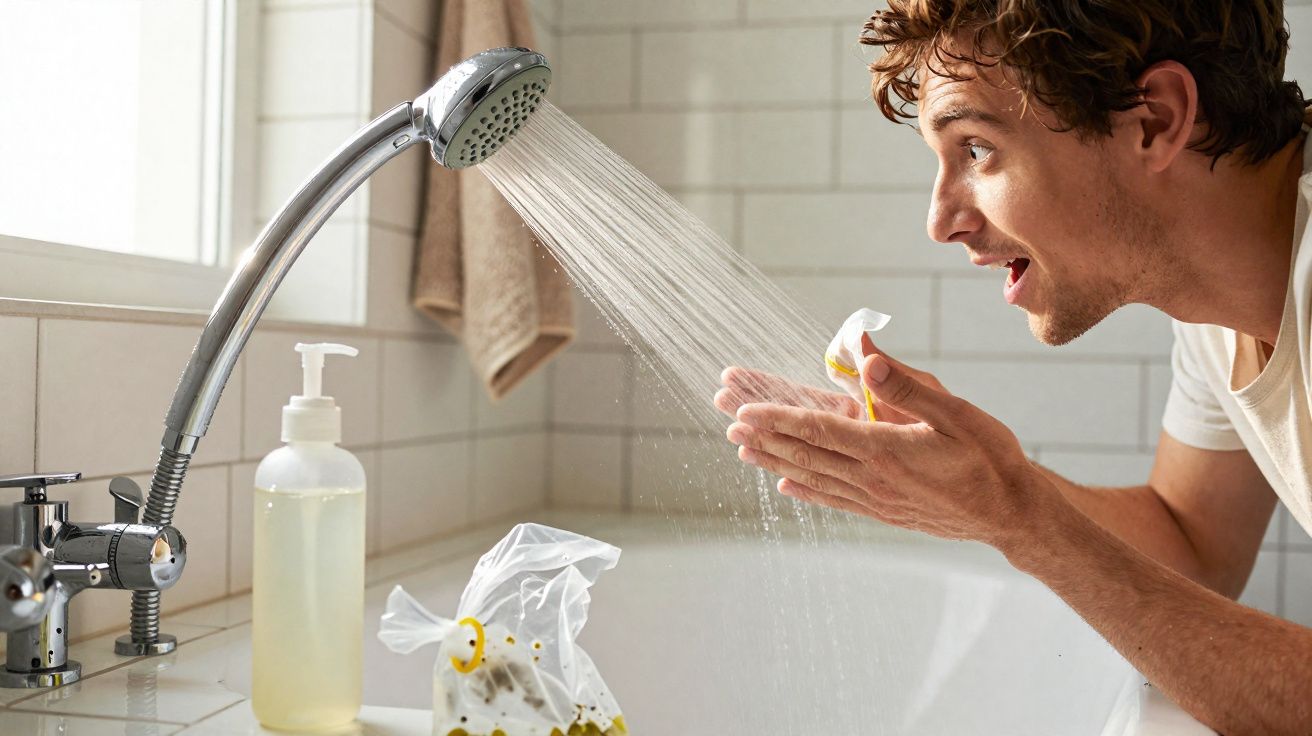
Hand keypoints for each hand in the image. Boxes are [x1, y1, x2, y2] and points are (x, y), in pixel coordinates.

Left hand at [725, 348, 1051, 546]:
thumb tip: (865, 355)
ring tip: (740, 447)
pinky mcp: (883, 511)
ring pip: (813, 476)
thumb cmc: (990, 457)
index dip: (776, 418)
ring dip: (774, 459)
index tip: (742, 409)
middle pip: (805, 452)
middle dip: (762, 433)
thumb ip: (907, 385)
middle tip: (726, 417)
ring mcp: (875, 498)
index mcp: (885, 450)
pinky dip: (805, 488)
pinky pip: (833, 498)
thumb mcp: (956, 412)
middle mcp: (872, 478)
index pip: (817, 429)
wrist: (1012, 513)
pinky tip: (784, 484)